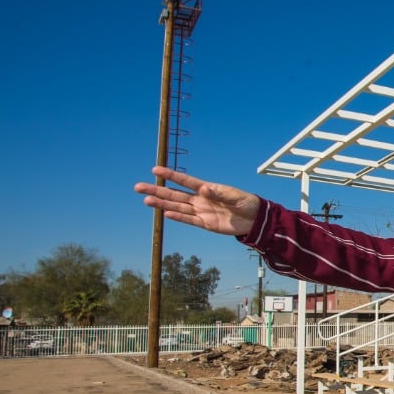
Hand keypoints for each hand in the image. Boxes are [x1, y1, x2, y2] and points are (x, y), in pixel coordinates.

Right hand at [134, 166, 260, 236]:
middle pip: (175, 194)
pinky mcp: (206, 224)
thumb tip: (204, 188)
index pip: (185, 181)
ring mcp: (201, 212)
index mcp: (207, 189)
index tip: (155, 169)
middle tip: (138, 187)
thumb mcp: (235, 196)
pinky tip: (165, 213)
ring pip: (177, 207)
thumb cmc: (247, 202)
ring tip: (146, 200)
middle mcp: (200, 199)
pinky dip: (177, 217)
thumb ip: (219, 192)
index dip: (170, 175)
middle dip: (157, 190)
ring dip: (162, 204)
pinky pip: (189, 220)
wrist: (255, 219)